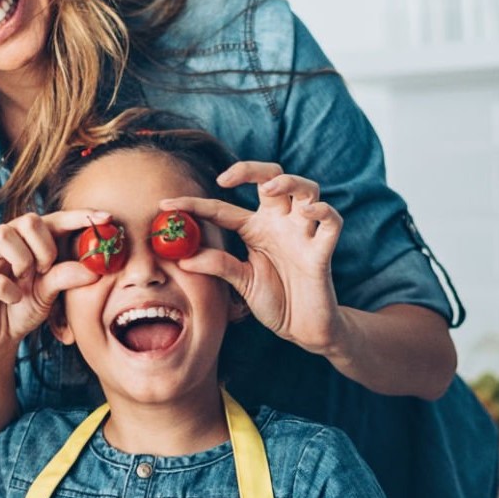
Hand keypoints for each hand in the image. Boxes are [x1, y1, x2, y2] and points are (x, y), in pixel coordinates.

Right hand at [0, 210, 106, 358]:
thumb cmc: (22, 308)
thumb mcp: (50, 294)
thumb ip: (66, 277)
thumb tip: (93, 269)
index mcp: (28, 240)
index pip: (54, 219)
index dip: (78, 217)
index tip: (106, 218)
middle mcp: (4, 240)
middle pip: (28, 220)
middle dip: (44, 248)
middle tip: (45, 271)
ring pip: (4, 235)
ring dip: (22, 262)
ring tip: (25, 283)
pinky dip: (8, 290)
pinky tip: (13, 300)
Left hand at [160, 161, 343, 354]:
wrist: (302, 327)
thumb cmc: (274, 299)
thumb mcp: (240, 281)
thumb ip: (218, 266)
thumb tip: (183, 259)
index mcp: (254, 229)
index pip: (222, 209)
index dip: (194, 205)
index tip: (166, 204)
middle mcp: (279, 223)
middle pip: (271, 178)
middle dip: (251, 169)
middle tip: (225, 178)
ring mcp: (302, 233)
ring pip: (306, 190)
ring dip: (291, 182)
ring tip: (272, 188)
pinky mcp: (322, 250)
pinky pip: (332, 222)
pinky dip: (325, 211)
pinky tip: (311, 211)